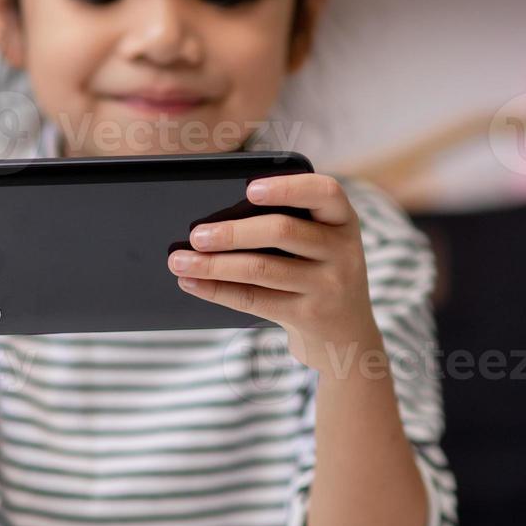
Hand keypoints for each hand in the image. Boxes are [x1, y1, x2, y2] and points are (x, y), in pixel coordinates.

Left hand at [166, 173, 383, 374]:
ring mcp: (330, 286)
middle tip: (195, 234)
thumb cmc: (317, 276)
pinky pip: (255, 299)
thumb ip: (290, 224)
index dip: (288, 187)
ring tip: (179, 260)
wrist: (346, 338)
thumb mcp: (320, 245)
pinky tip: (193, 283)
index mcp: (343, 220)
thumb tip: (215, 216)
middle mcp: (343, 251)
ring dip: (214, 264)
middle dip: (232, 232)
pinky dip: (218, 290)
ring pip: (262, 269)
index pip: (326, 192)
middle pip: (283, 231)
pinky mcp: (309, 316)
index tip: (250, 189)